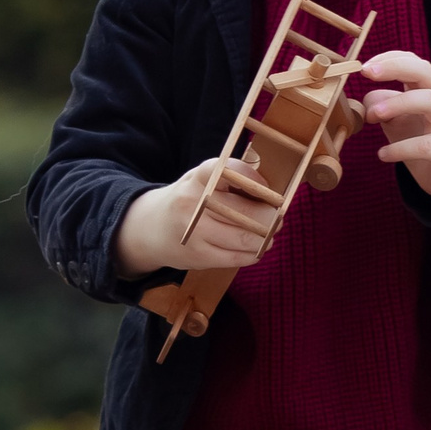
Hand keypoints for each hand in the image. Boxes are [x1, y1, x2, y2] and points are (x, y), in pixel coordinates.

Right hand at [112, 152, 278, 275]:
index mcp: (199, 177)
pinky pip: (236, 257)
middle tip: (280, 218)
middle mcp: (194, 202)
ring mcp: (195, 231)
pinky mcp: (198, 256)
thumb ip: (231, 180)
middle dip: (270, 217)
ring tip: (272, 234)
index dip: (257, 182)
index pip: (232, 172)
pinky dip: (254, 254)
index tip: (270, 191)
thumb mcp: (202, 180)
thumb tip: (273, 193)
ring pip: (244, 237)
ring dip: (266, 237)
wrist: (150, 228)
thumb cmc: (189, 199)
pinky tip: (258, 249)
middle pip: (245, 211)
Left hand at [360, 49, 430, 203]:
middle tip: (368, 73)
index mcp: (430, 91)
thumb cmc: (420, 141)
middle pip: (428, 72)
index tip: (364, 67)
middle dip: (397, 67)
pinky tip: (383, 154)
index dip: (390, 59)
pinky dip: (402, 148)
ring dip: (399, 103)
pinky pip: (427, 146)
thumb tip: (367, 101)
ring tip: (373, 116)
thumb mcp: (397, 120)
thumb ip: (381, 105)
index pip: (415, 63)